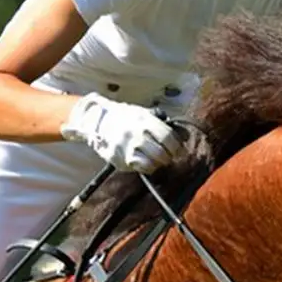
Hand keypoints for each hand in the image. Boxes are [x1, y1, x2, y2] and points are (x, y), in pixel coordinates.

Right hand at [61, 92, 185, 172]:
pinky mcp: (118, 159)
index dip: (176, 146)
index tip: (178, 149)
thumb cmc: (125, 117)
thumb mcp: (143, 113)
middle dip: (169, 157)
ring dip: (159, 163)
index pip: (167, 137)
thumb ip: (161, 123)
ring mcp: (125, 148)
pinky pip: (139, 168)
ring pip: (151, 163)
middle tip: (170, 156)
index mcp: (144, 120)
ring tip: (159, 160)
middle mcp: (135, 134)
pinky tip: (148, 163)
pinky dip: (147, 168)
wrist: (97, 121)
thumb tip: (183, 136)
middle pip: (161, 153)